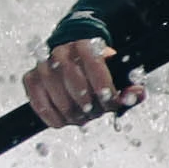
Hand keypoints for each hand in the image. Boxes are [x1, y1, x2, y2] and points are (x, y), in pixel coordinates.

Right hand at [23, 38, 137, 128]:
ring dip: (70, 112)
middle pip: (73, 80)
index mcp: (85, 46)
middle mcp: (61, 51)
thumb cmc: (96, 72)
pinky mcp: (30, 78)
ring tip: (81, 117)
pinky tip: (63, 121)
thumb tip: (138, 93)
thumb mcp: (114, 75)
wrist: (70, 60)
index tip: (109, 100)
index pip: (94, 64)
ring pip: (55, 93)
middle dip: (86, 102)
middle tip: (93, 112)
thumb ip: (128, 87)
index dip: (102, 85)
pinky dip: (52, 117)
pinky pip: (38, 102)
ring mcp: (43, 65)